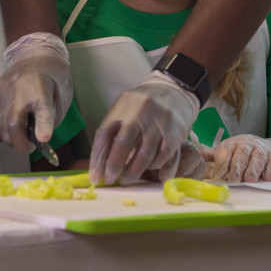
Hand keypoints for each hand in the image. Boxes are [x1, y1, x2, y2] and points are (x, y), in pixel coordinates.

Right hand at [0, 32, 73, 152]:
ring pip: (1, 131)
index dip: (43, 126)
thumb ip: (51, 120)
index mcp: (41, 89)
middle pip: (13, 127)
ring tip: (23, 129)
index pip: (42, 110)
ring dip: (12, 139)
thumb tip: (38, 140)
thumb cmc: (53, 78)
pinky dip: (4, 130)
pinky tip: (13, 121)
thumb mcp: (63, 96)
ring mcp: (0, 93)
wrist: (34, 55)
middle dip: (23, 143)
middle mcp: (17, 90)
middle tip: (32, 141)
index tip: (43, 139)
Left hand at [90, 71, 200, 185]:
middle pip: (123, 144)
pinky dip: (155, 166)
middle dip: (114, 166)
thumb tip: (100, 164)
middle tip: (110, 180)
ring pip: (144, 154)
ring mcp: (158, 122)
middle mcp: (139, 113)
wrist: (174, 90)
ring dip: (133, 172)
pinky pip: (163, 156)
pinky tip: (150, 168)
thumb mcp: (124, 109)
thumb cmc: (142, 106)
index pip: (104, 134)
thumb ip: (113, 131)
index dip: (97, 158)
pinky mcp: (175, 132)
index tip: (95, 177)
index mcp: (122, 107)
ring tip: (126, 180)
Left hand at [206, 134, 270, 181]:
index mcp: (233, 144)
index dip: (222, 164)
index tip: (220, 175)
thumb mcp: (229, 150)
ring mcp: (262, 150)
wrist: (269, 147)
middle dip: (237, 168)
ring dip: (253, 169)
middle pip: (241, 155)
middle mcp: (247, 145)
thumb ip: (214, 155)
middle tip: (234, 179)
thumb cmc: (244, 151)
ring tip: (250, 180)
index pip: (226, 153)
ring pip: (257, 158)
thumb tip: (198, 156)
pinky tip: (267, 178)